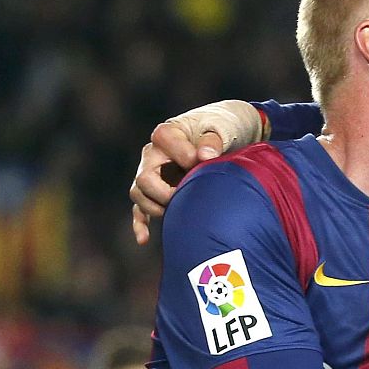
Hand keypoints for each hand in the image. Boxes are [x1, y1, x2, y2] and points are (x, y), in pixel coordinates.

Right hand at [130, 100, 264, 244]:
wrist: (228, 138)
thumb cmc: (225, 130)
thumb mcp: (223, 129)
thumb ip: (213, 140)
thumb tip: (204, 156)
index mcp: (168, 134)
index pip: (163, 142)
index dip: (183, 156)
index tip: (201, 163)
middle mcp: (153, 154)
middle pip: (144, 177)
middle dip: (164, 193)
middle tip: (186, 196)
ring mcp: (151, 174)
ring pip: (139, 195)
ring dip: (155, 208)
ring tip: (176, 212)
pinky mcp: (156, 192)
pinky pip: (140, 209)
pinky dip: (141, 224)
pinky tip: (144, 239)